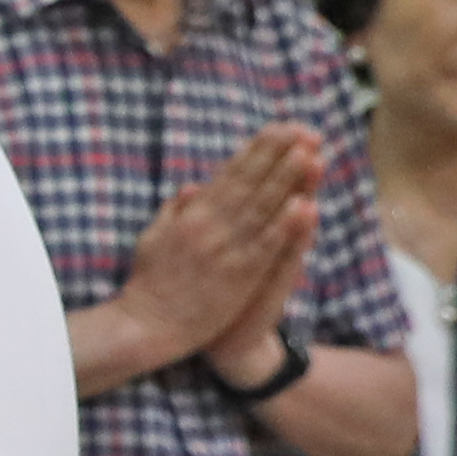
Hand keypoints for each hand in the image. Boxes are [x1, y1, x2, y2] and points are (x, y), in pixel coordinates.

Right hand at [106, 125, 320, 360]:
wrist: (147, 326)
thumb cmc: (149, 283)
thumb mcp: (153, 238)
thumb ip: (174, 211)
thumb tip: (192, 187)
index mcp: (191, 215)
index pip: (229, 175)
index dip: (256, 150)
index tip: (278, 129)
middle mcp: (209, 226)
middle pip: (249, 183)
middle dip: (276, 154)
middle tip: (302, 129)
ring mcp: (225, 250)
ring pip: (262, 208)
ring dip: (286, 180)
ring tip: (308, 154)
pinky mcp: (238, 276)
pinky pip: (266, 246)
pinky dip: (284, 225)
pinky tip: (303, 205)